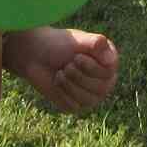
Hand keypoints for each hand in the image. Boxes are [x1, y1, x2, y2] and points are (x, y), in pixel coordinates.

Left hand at [5, 26, 119, 114]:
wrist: (36, 56)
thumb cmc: (58, 44)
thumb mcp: (77, 40)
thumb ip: (95, 44)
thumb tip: (111, 59)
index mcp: (108, 62)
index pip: (109, 73)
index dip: (91, 67)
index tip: (76, 57)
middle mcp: (104, 80)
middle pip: (101, 88)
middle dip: (79, 76)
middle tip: (66, 66)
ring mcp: (92, 94)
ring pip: (88, 100)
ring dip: (70, 85)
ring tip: (60, 73)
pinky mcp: (77, 105)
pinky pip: (74, 106)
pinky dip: (62, 93)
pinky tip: (57, 82)